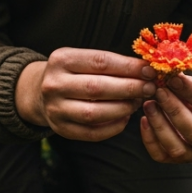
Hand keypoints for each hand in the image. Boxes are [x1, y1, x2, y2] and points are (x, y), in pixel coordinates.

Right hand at [16, 48, 154, 140]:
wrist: (40, 93)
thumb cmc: (73, 73)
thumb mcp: (84, 60)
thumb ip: (112, 64)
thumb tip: (147, 71)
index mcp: (61, 60)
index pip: (101, 63)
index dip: (129, 67)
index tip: (150, 70)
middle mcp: (54, 84)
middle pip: (98, 88)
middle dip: (130, 88)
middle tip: (150, 88)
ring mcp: (55, 109)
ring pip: (95, 113)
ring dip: (123, 108)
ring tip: (137, 102)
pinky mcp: (61, 129)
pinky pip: (93, 132)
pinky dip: (114, 127)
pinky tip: (125, 118)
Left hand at [140, 71, 191, 163]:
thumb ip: (187, 85)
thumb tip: (167, 72)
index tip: (174, 78)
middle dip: (174, 110)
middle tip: (159, 91)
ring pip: (177, 148)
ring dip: (160, 125)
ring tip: (148, 104)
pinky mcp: (176, 161)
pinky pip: (161, 156)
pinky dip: (149, 139)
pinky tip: (144, 120)